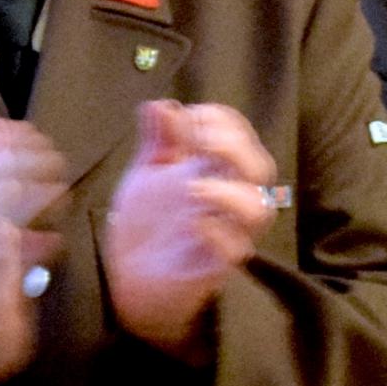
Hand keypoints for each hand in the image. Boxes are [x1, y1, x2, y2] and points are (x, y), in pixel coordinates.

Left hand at [105, 101, 279, 354]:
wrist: (126, 281)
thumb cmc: (146, 224)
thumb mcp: (146, 174)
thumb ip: (157, 140)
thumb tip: (162, 104)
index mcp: (215, 172)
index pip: (241, 138)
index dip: (224, 122)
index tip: (192, 115)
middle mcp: (227, 201)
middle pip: (260, 169)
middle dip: (235, 148)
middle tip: (200, 141)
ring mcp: (225, 234)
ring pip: (258, 211)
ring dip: (231, 192)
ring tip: (193, 188)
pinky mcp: (213, 269)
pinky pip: (234, 252)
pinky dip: (217, 234)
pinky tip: (192, 223)